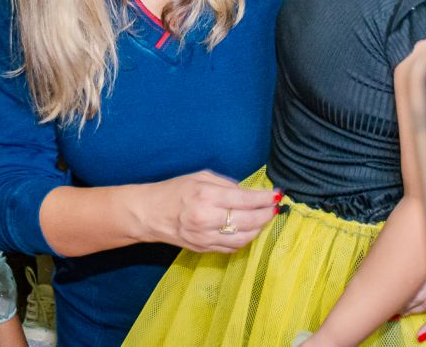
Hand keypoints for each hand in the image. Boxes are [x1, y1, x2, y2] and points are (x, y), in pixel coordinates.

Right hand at [138, 170, 277, 252]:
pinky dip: (245, 239)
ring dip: (259, 229)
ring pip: (244, 238)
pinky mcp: (203, 249)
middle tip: (275, 208)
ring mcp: (205, 237)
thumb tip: (248, 192)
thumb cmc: (173, 191)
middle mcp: (207, 219)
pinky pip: (232, 247)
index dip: (265, 199)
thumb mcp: (199, 177)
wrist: (149, 214)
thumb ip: (226, 184)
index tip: (276, 196)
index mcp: (206, 196)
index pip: (245, 199)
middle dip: (266, 215)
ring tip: (264, 219)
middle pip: (249, 221)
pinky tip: (248, 230)